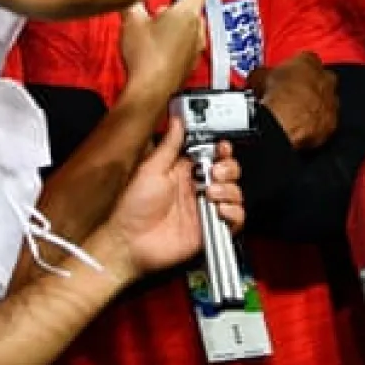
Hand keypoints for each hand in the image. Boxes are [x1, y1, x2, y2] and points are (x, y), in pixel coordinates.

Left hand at [104, 118, 243, 276]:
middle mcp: (197, 189)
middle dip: (228, 168)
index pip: (213, 155)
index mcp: (184, 172)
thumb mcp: (150, 169)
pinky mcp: (210, 229)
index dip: (221, 150)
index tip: (221, 148)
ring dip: (229, 190)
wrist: (129, 243)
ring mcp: (204, 209)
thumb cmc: (132, 209)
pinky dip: (233, 213)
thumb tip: (178, 122)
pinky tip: (218, 209)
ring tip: (211, 193)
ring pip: (235, 193)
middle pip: (228, 172)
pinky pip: (235, 220)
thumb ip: (168, 146)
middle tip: (214, 172)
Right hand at [119, 0, 206, 107]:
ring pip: (188, 25)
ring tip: (155, 24)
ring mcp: (196, 46)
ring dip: (175, 21)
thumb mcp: (131, 20)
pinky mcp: (190, 61)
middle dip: (176, 1)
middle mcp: (198, 28)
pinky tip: (158, 44)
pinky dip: (175, 38)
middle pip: (191, 5)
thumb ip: (132, 1)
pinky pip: (185, 42)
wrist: (150, 91)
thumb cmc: (146, 58)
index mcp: (188, 12)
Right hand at [246, 52, 338, 149]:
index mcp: (310, 61)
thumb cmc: (273, 93)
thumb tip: (259, 76)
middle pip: (321, 79)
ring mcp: (332, 100)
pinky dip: (316, 124)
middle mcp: (327, 78)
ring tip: (298, 114)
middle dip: (310, 85)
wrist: (283, 122)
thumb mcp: (259, 76)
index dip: (296, 69)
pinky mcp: (333, 122)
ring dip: (315, 105)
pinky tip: (303, 128)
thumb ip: (264, 73)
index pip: (306, 60)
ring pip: (325, 101)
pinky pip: (325, 121)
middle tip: (294, 95)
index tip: (287, 77)